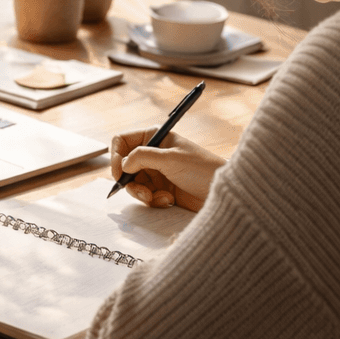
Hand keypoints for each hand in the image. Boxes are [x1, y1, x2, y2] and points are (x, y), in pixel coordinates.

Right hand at [110, 129, 224, 210]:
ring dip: (141, 193)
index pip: (123, 141)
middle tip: (142, 192)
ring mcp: (157, 172)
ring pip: (133, 183)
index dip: (116, 156)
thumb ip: (142, 157)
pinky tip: (167, 200)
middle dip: (130, 181)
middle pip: (124, 166)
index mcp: (155, 138)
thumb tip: (122, 164)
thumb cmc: (203, 169)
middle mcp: (153, 154)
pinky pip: (145, 196)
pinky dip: (153, 200)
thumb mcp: (170, 159)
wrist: (223, 193)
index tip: (118, 173)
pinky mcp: (161, 189)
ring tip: (156, 198)